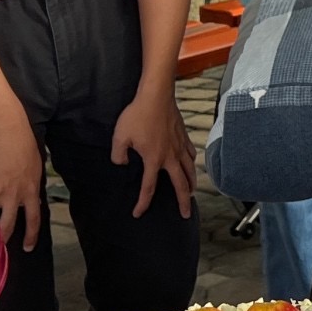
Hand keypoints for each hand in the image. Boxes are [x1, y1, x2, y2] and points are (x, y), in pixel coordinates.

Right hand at [0, 115, 46, 247]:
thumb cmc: (24, 146)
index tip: (28, 248)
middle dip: (2, 239)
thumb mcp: (35, 169)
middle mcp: (14, 197)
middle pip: (8, 226)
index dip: (31, 236)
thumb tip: (31, 197)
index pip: (34, 220)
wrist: (7, 133)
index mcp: (31, 192)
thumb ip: (31, 186)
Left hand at [110, 86, 195, 217]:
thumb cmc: (137, 115)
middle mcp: (170, 157)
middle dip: (183, 202)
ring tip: (192, 193)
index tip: (138, 213)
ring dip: (192, 185)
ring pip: (190, 171)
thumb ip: (118, 156)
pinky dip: (192, 163)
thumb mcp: (119, 137)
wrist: (156, 96)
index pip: (148, 188)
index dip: (143, 203)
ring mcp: (179, 146)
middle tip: (185, 214)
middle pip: (180, 185)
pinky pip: (191, 154)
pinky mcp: (183, 136)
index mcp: (153, 160)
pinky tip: (191, 164)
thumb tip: (122, 164)